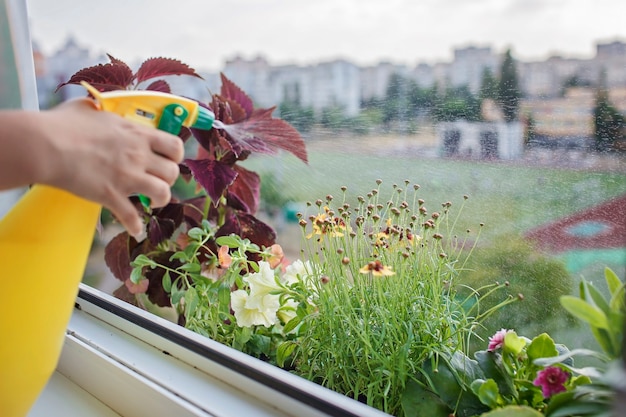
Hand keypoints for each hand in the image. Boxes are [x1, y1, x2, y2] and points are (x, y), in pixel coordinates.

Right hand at [38, 98, 183, 237]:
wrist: (45, 146)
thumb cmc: (62, 124)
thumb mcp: (87, 108)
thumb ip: (98, 110)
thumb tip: (93, 108)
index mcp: (136, 133)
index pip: (174, 145)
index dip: (175, 155)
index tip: (168, 159)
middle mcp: (137, 155)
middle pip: (172, 172)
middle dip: (168, 179)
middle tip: (157, 181)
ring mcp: (127, 176)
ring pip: (162, 193)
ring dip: (160, 200)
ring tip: (152, 202)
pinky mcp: (111, 195)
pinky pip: (132, 216)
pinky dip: (135, 226)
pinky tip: (135, 230)